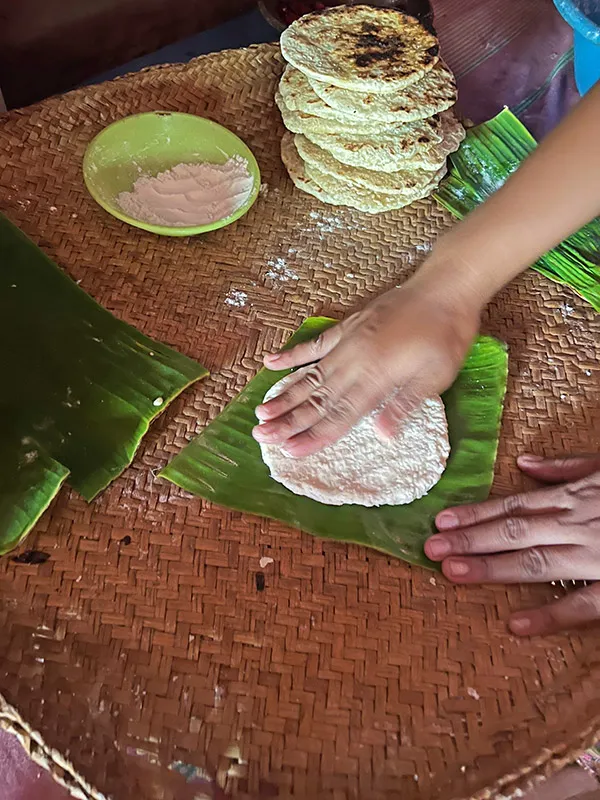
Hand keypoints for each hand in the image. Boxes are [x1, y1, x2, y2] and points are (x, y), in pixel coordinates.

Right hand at [252, 276, 479, 456]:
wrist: (444, 288)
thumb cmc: (446, 336)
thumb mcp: (436, 376)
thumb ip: (405, 404)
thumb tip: (382, 436)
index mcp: (377, 378)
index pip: (340, 415)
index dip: (314, 434)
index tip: (290, 450)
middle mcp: (355, 362)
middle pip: (316, 398)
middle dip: (288, 420)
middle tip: (260, 436)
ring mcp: (347, 343)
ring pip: (309, 375)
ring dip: (284, 395)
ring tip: (260, 412)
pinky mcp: (346, 327)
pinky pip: (314, 344)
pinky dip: (292, 355)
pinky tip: (270, 363)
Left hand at [425, 454, 599, 635]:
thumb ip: (565, 466)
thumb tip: (524, 463)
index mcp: (573, 497)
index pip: (514, 506)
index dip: (475, 515)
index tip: (440, 522)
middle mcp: (576, 525)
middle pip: (514, 532)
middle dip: (469, 540)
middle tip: (430, 548)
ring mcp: (596, 556)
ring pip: (537, 562)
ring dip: (492, 567)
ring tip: (452, 572)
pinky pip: (582, 604)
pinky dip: (551, 615)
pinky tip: (516, 624)